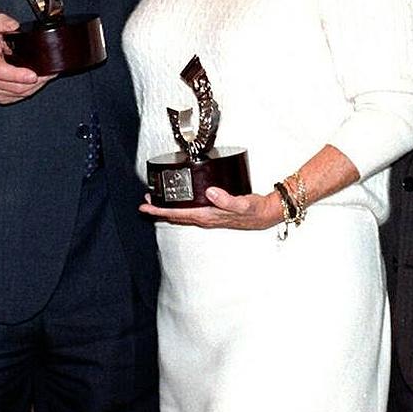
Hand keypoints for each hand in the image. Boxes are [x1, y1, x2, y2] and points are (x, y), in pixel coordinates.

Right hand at [0, 13, 50, 103]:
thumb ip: (2, 22)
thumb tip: (14, 25)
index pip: (0, 72)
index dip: (18, 75)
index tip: (33, 75)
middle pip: (13, 86)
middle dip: (34, 82)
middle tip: (48, 74)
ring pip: (18, 94)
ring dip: (35, 87)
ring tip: (46, 77)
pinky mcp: (0, 97)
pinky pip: (18, 97)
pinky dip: (31, 91)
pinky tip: (37, 82)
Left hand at [137, 187, 283, 229]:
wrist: (267, 214)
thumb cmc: (255, 210)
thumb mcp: (242, 204)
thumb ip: (227, 199)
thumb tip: (210, 192)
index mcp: (208, 216)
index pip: (178, 214)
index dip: (160, 210)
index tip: (147, 206)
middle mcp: (205, 218)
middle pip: (176, 215)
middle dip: (159, 209)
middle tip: (145, 201)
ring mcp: (208, 217)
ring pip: (182, 213)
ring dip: (168, 208)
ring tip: (157, 199)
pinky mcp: (212, 213)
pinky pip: (190, 210)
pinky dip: (180, 206)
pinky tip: (179, 199)